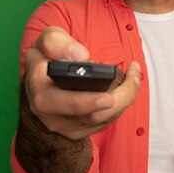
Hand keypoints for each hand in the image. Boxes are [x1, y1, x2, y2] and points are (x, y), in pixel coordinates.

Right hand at [24, 26, 140, 139]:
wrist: (41, 81)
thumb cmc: (46, 58)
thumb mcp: (45, 42)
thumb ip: (57, 42)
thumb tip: (80, 56)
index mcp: (40, 92)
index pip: (62, 102)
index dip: (87, 101)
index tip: (107, 96)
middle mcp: (51, 114)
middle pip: (89, 116)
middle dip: (117, 100)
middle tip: (131, 82)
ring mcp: (65, 125)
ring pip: (102, 119)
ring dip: (124, 98)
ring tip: (133, 75)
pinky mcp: (78, 130)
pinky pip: (105, 121)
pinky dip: (121, 104)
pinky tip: (128, 85)